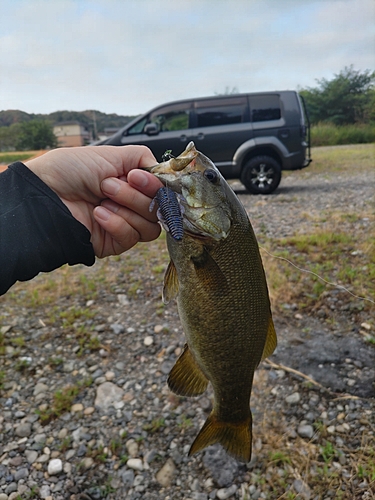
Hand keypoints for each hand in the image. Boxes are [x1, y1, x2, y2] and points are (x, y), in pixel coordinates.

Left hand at [25, 145, 162, 256]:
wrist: (45, 193)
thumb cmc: (70, 170)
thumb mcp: (110, 154)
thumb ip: (142, 158)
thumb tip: (164, 171)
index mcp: (133, 183)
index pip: (163, 191)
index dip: (156, 186)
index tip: (135, 176)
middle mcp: (131, 204)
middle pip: (160, 210)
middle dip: (135, 196)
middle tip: (108, 185)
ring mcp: (124, 224)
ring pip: (150, 227)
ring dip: (126, 208)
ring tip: (102, 199)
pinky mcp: (114, 242)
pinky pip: (131, 237)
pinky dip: (117, 224)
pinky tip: (98, 214)